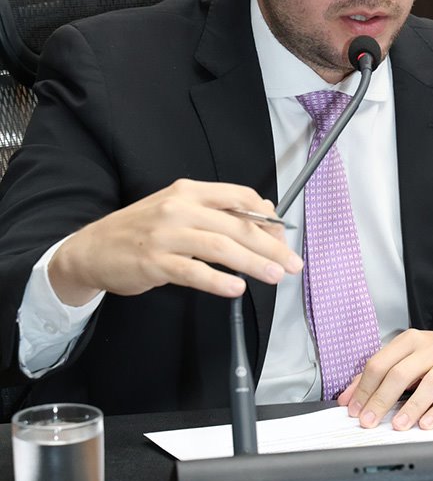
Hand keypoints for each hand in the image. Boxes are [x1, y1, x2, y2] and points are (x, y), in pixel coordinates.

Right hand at [48, 179, 302, 305]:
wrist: (92, 249)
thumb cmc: (141, 231)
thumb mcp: (177, 210)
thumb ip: (216, 213)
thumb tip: (263, 216)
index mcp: (189, 191)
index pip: (241, 197)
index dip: (268, 218)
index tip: (282, 238)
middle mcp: (179, 207)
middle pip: (238, 225)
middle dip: (271, 246)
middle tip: (291, 264)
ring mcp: (166, 235)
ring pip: (221, 247)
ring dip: (253, 263)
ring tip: (273, 277)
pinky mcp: (155, 262)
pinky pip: (194, 272)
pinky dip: (218, 281)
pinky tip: (236, 289)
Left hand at [337, 329, 432, 430]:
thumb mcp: (407, 357)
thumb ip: (377, 375)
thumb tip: (347, 398)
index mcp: (410, 340)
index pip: (380, 364)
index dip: (364, 389)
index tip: (354, 409)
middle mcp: (430, 348)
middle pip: (399, 374)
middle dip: (380, 400)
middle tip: (368, 421)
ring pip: (428, 384)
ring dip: (410, 408)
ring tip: (397, 426)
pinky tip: (426, 424)